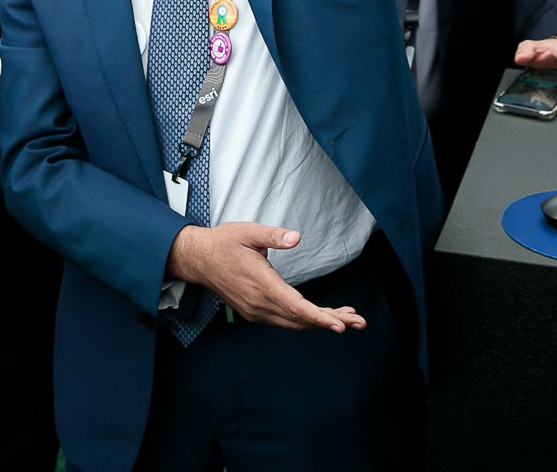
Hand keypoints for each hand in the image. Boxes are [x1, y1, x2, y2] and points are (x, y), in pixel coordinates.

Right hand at [164, 223, 366, 331]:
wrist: (198, 259)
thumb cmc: (224, 243)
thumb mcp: (248, 232)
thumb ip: (273, 236)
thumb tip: (296, 237)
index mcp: (261, 284)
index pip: (296, 306)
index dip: (320, 316)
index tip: (340, 325)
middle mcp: (259, 303)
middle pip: (301, 318)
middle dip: (331, 320)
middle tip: (359, 321)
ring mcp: (256, 311)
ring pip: (294, 322)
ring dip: (320, 321)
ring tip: (347, 317)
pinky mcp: (254, 312)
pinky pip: (284, 321)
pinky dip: (304, 320)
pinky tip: (320, 315)